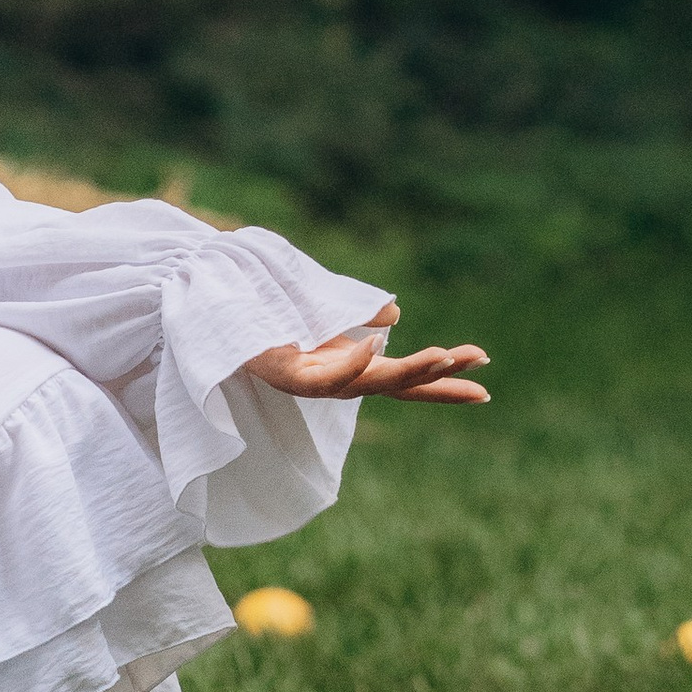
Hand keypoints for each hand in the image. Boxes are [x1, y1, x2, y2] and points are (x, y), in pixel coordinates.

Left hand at [244, 302, 488, 401]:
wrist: (205, 309)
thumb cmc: (263, 307)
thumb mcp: (322, 304)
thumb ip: (357, 312)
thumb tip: (394, 314)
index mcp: (347, 366)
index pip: (405, 380)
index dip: (443, 385)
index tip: (485, 388)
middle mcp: (333, 379)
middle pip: (395, 383)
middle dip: (438, 374)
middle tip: (478, 361)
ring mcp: (309, 381)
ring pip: (367, 383)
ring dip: (408, 369)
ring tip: (443, 353)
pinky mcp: (283, 375)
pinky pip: (323, 378)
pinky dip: (352, 362)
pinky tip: (377, 344)